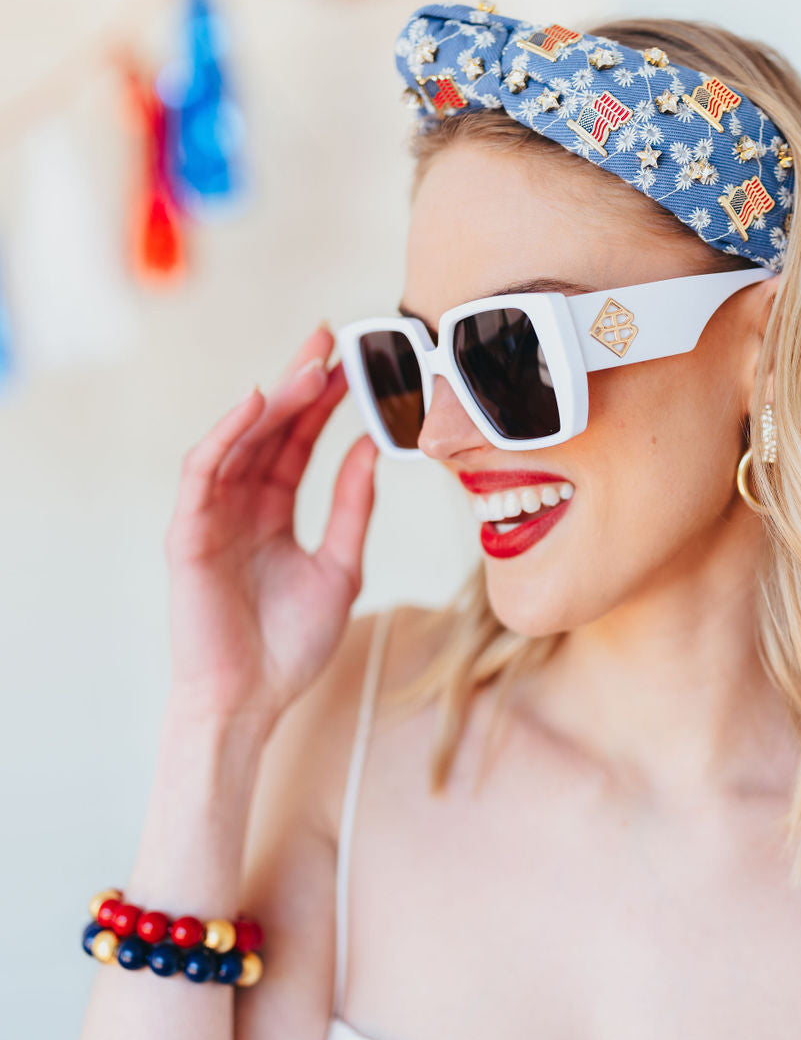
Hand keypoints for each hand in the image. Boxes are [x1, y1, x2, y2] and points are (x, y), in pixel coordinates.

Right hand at [162, 324, 377, 726]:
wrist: (252, 700)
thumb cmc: (291, 644)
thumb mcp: (341, 567)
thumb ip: (354, 508)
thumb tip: (373, 448)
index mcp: (274, 512)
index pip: (298, 443)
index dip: (324, 404)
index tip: (357, 365)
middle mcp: (241, 505)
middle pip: (270, 429)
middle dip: (299, 382)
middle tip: (332, 338)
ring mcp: (212, 515)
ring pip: (240, 441)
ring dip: (273, 400)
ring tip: (309, 366)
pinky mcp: (188, 532)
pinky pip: (203, 472)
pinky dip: (226, 435)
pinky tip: (255, 405)